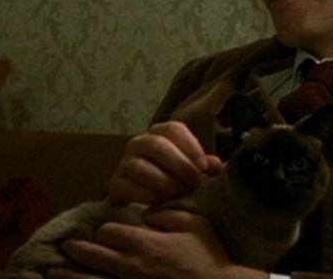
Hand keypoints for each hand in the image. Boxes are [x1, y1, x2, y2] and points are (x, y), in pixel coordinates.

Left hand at [45, 209, 268, 278]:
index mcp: (143, 243)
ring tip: (53, 272)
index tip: (106, 232)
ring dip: (70, 275)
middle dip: (78, 250)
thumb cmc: (209, 257)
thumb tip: (149, 213)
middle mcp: (130, 266)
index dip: (106, 230)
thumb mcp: (194, 224)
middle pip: (94, 255)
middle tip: (66, 247)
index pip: (109, 232)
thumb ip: (168, 214)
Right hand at [106, 121, 221, 205]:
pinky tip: (161, 203)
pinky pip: (128, 187)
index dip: (190, 146)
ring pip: (140, 167)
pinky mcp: (115, 184)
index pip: (173, 129)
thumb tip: (217, 165)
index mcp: (159, 133)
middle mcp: (139, 143)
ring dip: (164, 183)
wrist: (142, 201)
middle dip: (179, 165)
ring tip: (179, 194)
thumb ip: (203, 166)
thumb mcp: (190, 170)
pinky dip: (147, 196)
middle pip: (157, 146)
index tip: (204, 166)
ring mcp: (124, 163)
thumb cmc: (172, 179)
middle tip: (195, 183)